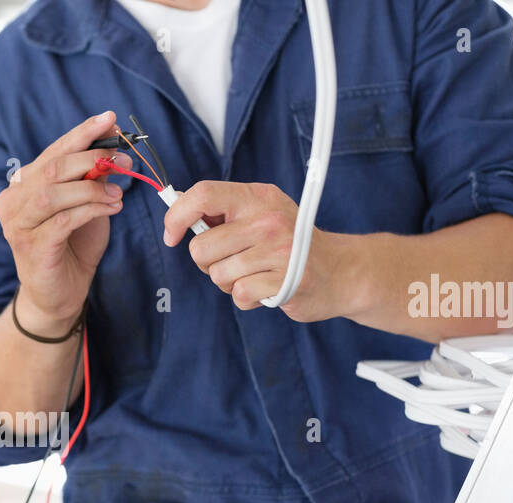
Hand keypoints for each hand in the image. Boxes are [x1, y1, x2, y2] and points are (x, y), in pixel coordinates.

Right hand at [0, 110, 130, 334]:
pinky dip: (91, 210)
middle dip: (93, 159)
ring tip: (118, 194)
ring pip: (55, 192)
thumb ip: (90, 181)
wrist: (59, 296)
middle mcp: (12, 202)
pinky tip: (112, 209)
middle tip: (125, 162)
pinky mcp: (31, 247)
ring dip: (93, 188)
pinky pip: (64, 220)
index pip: (52, 152)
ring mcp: (17, 225)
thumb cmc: (71, 248)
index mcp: (21, 186)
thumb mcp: (84, 207)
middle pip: (52, 168)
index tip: (108, 119)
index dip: (81, 134)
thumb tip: (112, 150)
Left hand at [162, 181, 360, 322]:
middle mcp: (268, 218)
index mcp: (257, 196)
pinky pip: (239, 295)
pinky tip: (266, 288)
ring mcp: (279, 249)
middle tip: (235, 262)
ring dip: (230, 283)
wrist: (340, 271)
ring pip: (218, 275)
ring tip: (256, 274)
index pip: (203, 194)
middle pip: (201, 248)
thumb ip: (224, 213)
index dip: (177, 216)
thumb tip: (178, 208)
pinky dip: (247, 299)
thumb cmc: (290, 244)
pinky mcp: (285, 280)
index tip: (171, 236)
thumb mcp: (262, 215)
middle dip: (209, 263)